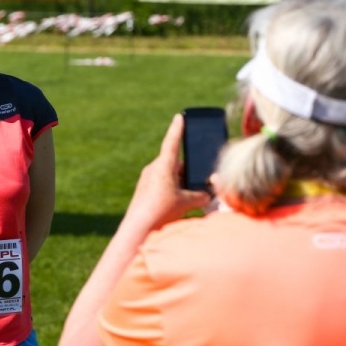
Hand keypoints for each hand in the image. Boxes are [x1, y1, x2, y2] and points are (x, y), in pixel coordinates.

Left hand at [124, 114, 212, 229]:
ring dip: (180, 182)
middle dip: (187, 170)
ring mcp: (147, 180)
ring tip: (189, 197)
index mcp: (163, 166)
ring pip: (169, 175)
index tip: (179, 117)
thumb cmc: (162, 212)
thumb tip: (206, 195)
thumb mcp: (187, 202)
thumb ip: (199, 196)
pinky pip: (161, 185)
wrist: (138, 228)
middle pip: (174, 163)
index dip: (177, 129)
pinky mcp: (143, 191)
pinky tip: (177, 204)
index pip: (172, 142)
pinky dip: (171, 190)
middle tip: (199, 177)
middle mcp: (153, 169)